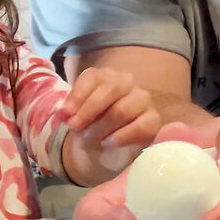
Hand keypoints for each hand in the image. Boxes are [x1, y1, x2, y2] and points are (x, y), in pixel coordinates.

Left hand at [59, 68, 160, 182]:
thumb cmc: (93, 123)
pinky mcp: (154, 119)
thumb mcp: (79, 115)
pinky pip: (140, 127)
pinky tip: (107, 143)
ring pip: (122, 110)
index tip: (64, 115)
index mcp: (106, 76)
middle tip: (74, 128)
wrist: (111, 143)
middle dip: (88, 111)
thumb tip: (64, 113)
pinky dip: (120, 137)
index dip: (77, 96)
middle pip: (109, 91)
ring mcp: (143, 99)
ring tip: (88, 141)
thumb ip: (71, 112)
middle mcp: (127, 82)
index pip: (93, 78)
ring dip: (100, 128)